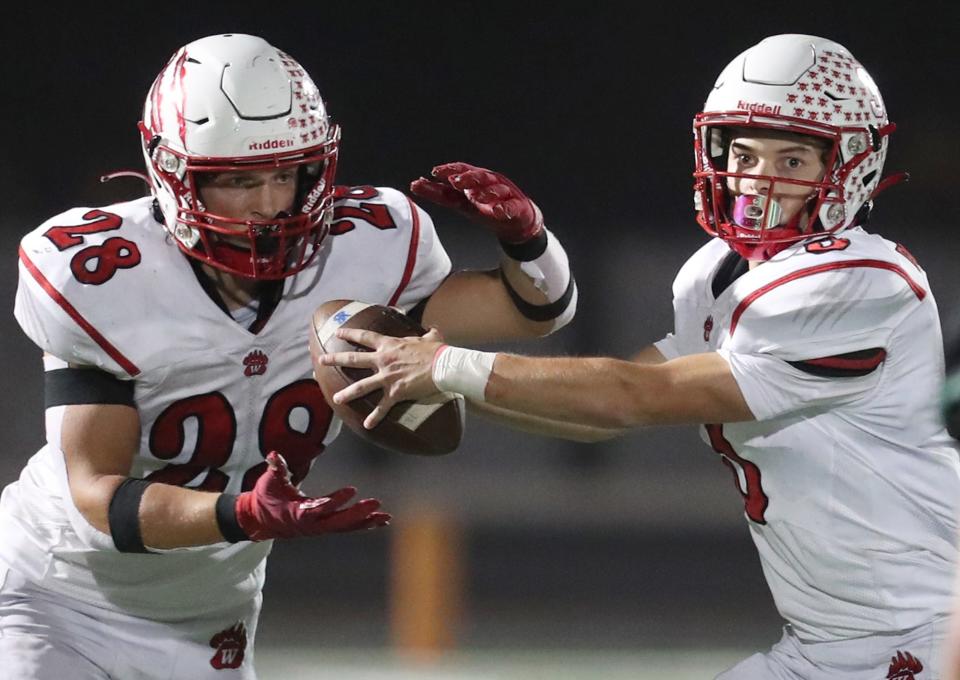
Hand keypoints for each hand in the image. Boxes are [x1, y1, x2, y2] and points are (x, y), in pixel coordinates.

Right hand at [235, 452, 389, 539]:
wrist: (260, 521)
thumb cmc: (266, 498)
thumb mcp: (268, 481)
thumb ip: (275, 468)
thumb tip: (274, 454)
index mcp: (298, 513)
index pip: (320, 508)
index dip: (336, 500)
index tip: (352, 490)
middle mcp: (312, 524)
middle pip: (339, 521)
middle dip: (358, 513)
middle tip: (376, 503)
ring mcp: (319, 528)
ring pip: (346, 527)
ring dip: (366, 521)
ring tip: (385, 517)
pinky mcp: (324, 527)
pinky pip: (347, 527)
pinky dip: (363, 524)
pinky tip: (380, 521)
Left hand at [318, 327, 445, 428]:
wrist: (443, 367)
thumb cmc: (438, 351)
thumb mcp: (431, 337)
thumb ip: (427, 334)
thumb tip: (431, 330)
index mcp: (390, 345)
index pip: (365, 337)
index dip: (350, 334)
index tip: (338, 333)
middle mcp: (383, 360)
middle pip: (354, 359)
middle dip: (335, 359)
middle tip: (322, 361)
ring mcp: (387, 377)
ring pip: (361, 386)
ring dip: (347, 393)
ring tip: (336, 398)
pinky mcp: (395, 393)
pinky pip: (382, 407)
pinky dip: (375, 417)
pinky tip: (367, 425)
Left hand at [410, 162, 543, 242]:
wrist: (515, 220)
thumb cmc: (486, 208)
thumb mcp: (460, 202)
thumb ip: (439, 194)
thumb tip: (415, 184)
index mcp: (474, 182)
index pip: (460, 172)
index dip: (448, 171)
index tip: (434, 172)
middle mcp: (489, 184)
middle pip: (478, 176)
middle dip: (467, 178)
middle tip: (454, 181)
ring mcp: (504, 194)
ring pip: (495, 189)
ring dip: (484, 192)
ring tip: (475, 196)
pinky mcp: (516, 207)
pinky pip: (511, 207)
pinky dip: (504, 208)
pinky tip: (497, 211)